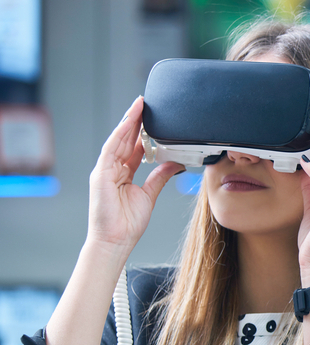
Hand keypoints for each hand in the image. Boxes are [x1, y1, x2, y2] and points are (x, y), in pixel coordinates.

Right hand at [87, 96, 184, 254]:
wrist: (115, 241)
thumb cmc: (127, 223)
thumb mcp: (149, 195)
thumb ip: (160, 176)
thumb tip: (175, 163)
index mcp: (122, 174)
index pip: (133, 147)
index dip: (141, 131)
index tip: (151, 117)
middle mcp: (111, 169)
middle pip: (124, 140)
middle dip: (135, 121)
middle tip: (145, 103)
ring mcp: (104, 171)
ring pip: (117, 140)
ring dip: (128, 122)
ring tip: (138, 106)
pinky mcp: (100, 175)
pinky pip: (111, 150)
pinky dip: (120, 136)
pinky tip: (129, 123)